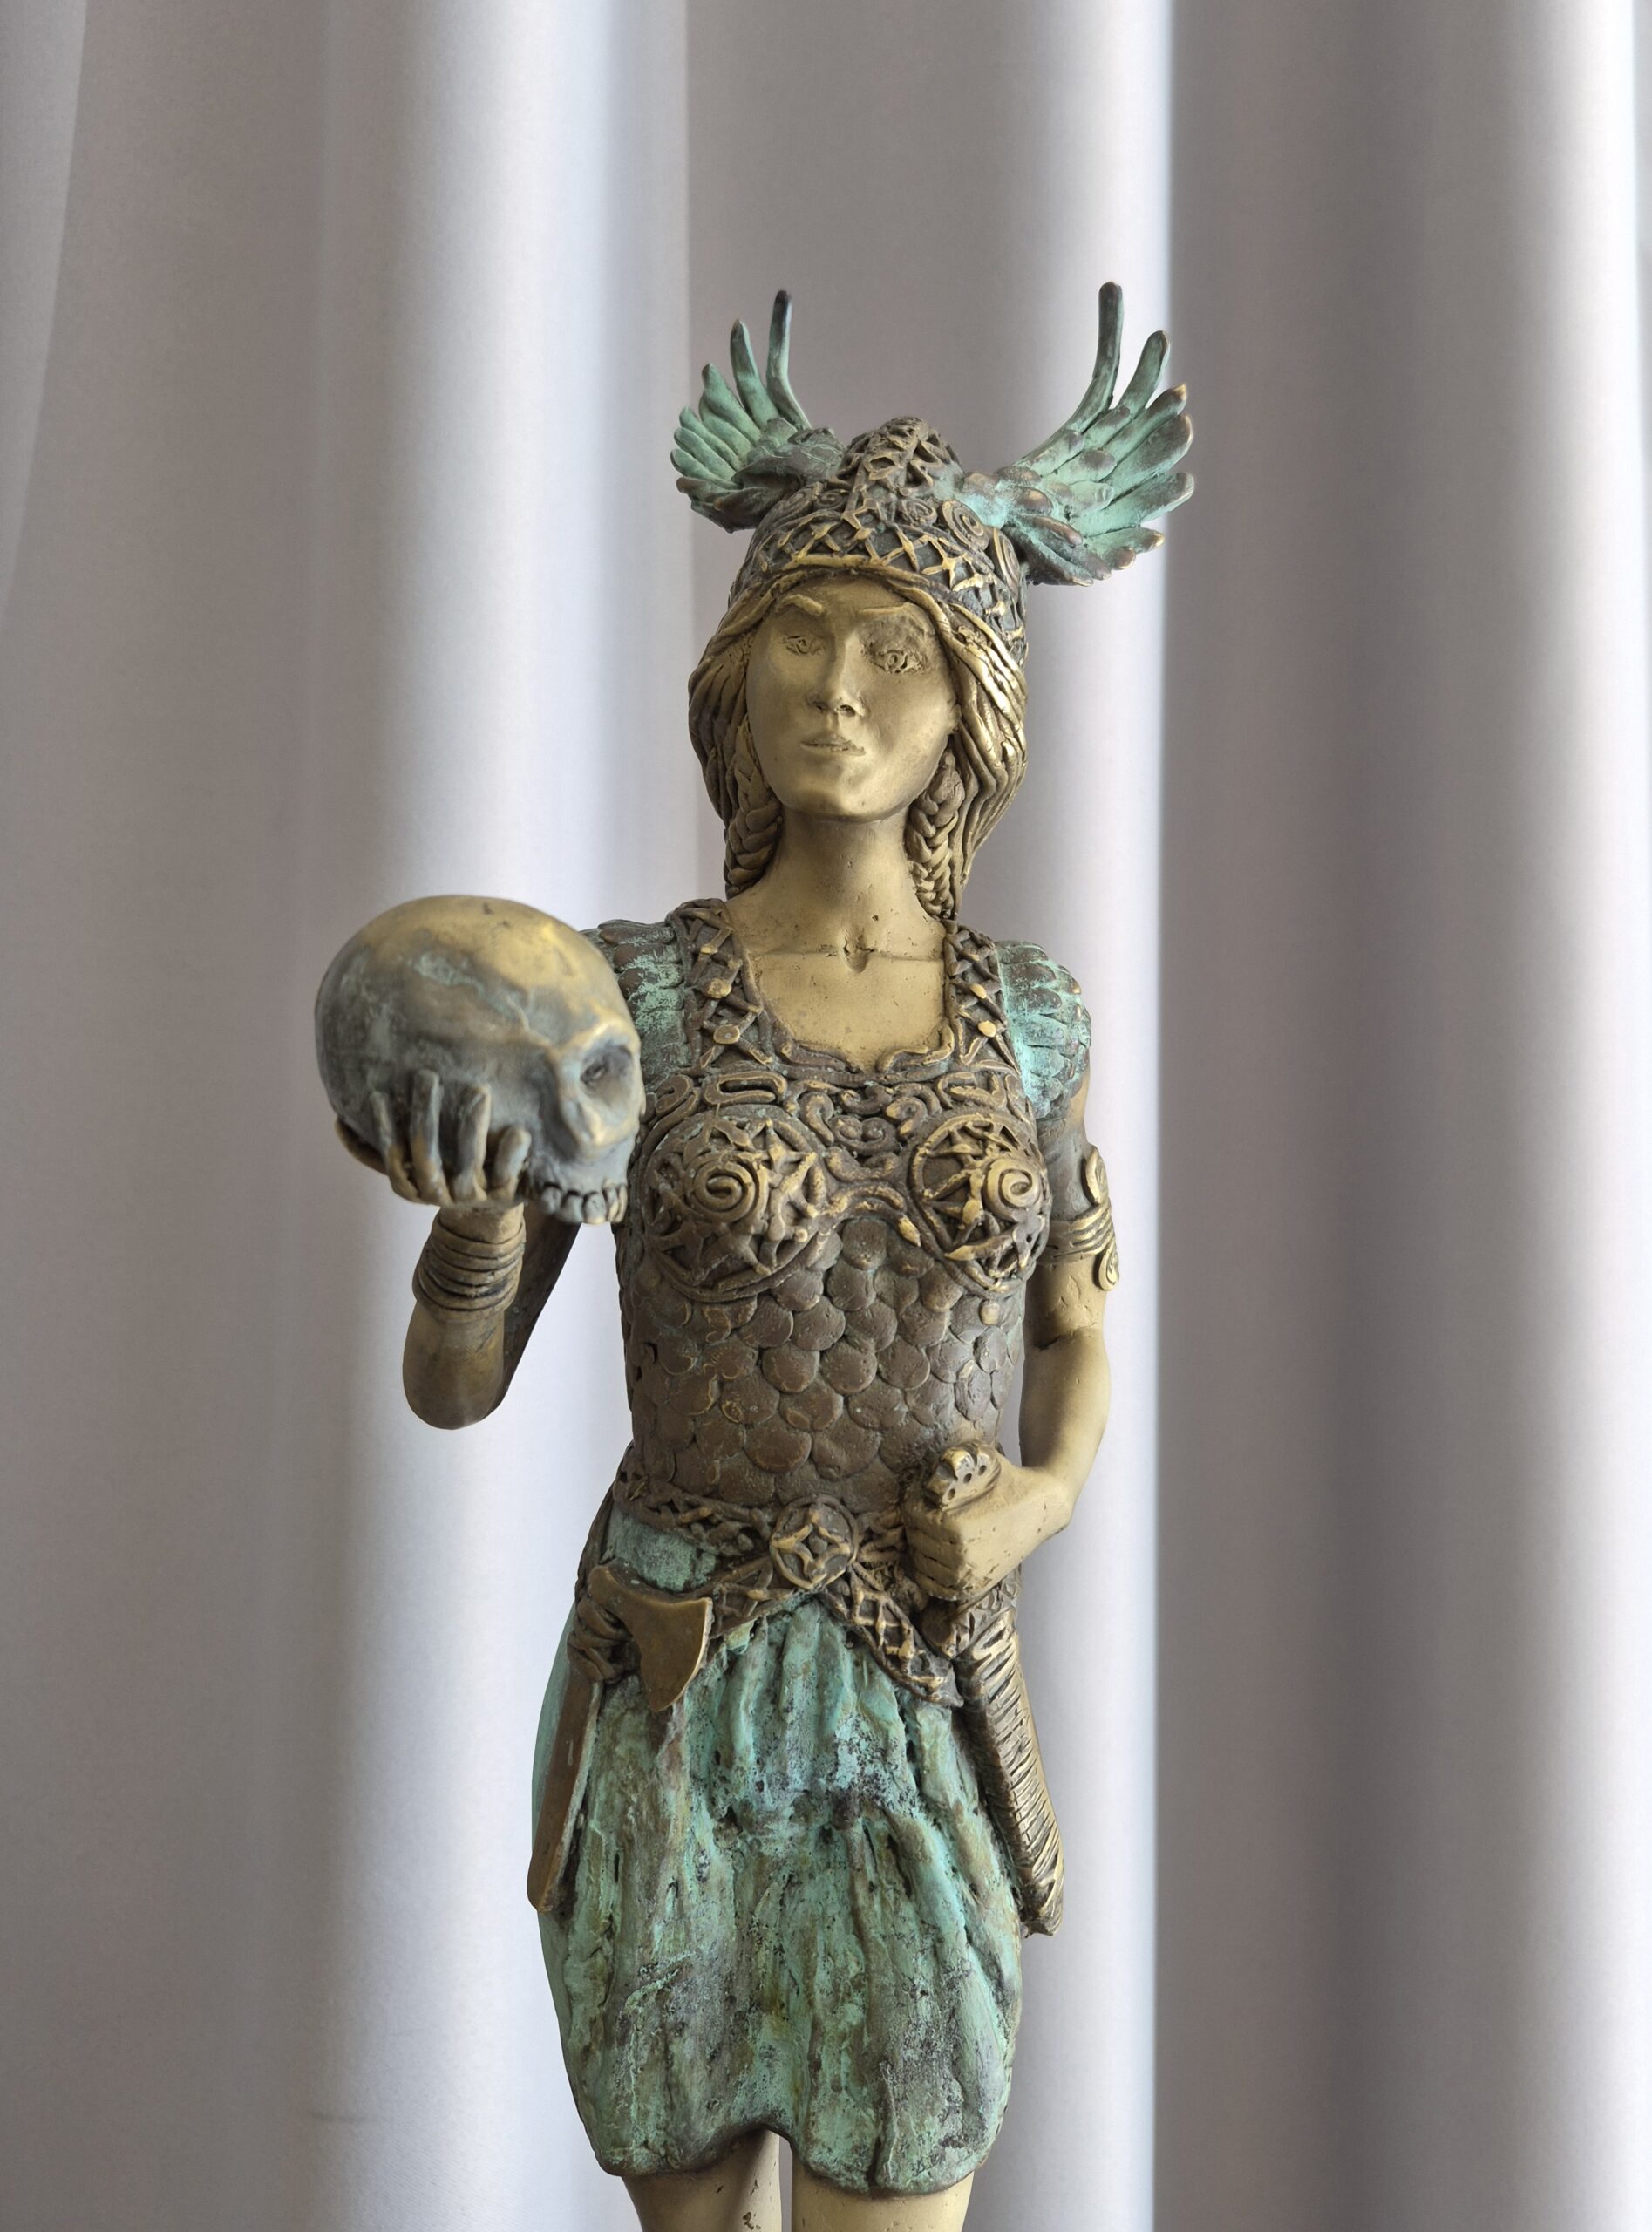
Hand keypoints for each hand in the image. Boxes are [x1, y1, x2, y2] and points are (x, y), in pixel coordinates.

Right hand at [335, 1069, 529, 1218]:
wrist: (499, 1200)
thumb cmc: (449, 1167)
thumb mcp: (416, 1158)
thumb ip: (381, 1147)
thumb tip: (338, 1121)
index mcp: (415, 1187)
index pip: (392, 1160)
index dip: (384, 1129)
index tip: (378, 1094)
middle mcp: (441, 1196)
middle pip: (427, 1156)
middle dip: (425, 1113)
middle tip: (426, 1075)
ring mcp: (473, 1198)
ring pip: (468, 1164)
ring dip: (472, 1125)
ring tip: (478, 1089)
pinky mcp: (506, 1197)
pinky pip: (508, 1175)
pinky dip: (511, 1152)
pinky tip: (518, 1130)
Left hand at [904, 1444, 1072, 1602]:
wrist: (1041, 1508)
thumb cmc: (1008, 1481)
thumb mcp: (981, 1461)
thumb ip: (949, 1464)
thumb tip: (923, 1477)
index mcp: (957, 1526)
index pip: (913, 1517)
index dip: (912, 1503)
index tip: (919, 1497)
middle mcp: (961, 1556)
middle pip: (915, 1540)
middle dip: (915, 1524)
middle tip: (924, 1514)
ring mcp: (969, 1576)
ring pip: (922, 1565)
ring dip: (919, 1548)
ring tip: (927, 1533)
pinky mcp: (976, 1586)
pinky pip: (937, 1588)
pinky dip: (928, 1575)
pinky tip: (930, 1559)